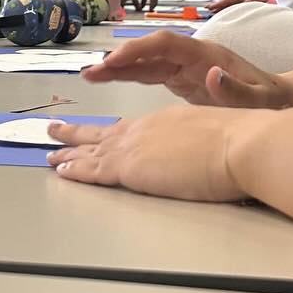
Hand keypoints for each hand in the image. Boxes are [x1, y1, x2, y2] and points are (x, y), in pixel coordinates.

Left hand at [47, 104, 249, 200]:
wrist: (242, 144)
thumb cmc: (243, 143)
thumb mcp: (217, 137)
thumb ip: (203, 146)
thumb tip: (206, 155)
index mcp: (167, 121)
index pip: (131, 129)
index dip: (112, 133)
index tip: (98, 133)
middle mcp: (146, 129)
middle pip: (104, 133)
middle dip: (77, 135)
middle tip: (54, 132)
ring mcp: (135, 146)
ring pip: (91, 150)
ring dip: (68, 152)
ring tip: (49, 154)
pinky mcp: (130, 167)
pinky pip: (93, 170)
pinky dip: (75, 170)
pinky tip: (61, 171)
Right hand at [81, 31, 290, 108]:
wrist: (282, 103)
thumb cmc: (272, 101)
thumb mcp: (259, 100)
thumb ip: (235, 90)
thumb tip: (211, 74)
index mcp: (207, 55)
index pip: (165, 44)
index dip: (138, 50)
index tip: (114, 61)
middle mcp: (193, 56)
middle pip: (149, 52)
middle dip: (120, 59)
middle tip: (91, 71)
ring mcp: (187, 68)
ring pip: (146, 63)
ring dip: (119, 68)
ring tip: (90, 76)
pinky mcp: (183, 81)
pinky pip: (150, 75)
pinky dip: (130, 78)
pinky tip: (110, 81)